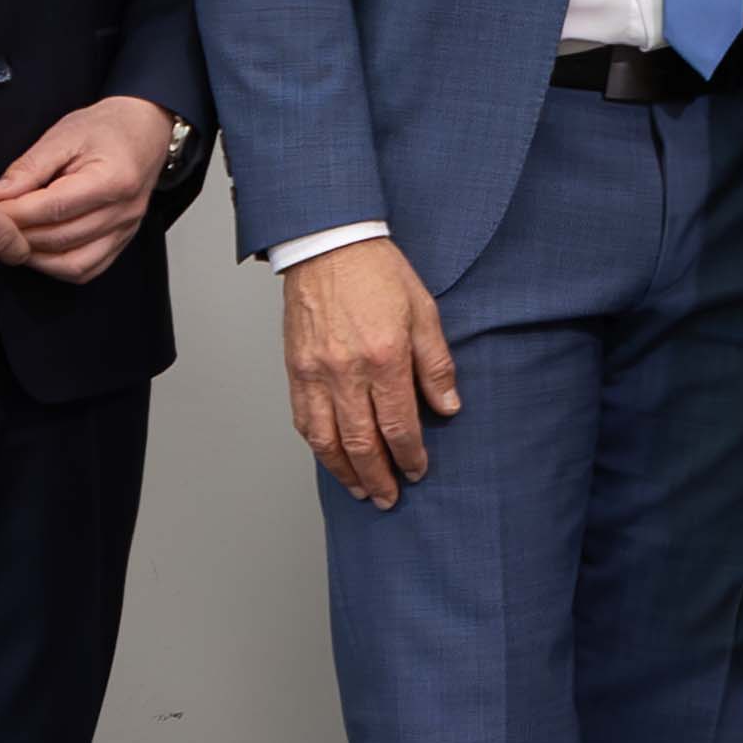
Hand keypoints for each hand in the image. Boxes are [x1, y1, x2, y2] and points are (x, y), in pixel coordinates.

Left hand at [0, 93, 174, 284]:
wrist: (144, 131)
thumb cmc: (106, 129)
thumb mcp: (63, 136)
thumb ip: (29, 168)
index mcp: (112, 179)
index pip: (54, 208)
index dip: (16, 214)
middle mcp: (123, 211)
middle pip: (61, 238)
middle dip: (20, 235)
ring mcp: (126, 230)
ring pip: (73, 263)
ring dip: (36, 256)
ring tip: (14, 238)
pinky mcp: (122, 241)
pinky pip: (87, 269)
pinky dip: (57, 266)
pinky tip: (39, 251)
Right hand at [282, 237, 462, 508]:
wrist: (329, 244)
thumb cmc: (378, 273)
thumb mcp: (424, 312)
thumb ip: (435, 364)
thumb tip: (448, 407)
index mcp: (384, 358)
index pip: (399, 425)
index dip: (410, 455)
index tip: (418, 470)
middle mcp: (346, 371)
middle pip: (361, 443)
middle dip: (379, 477)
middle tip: (389, 498)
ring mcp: (315, 372)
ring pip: (326, 440)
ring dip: (345, 472)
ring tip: (361, 490)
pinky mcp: (295, 368)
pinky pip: (303, 420)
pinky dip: (318, 447)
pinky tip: (331, 458)